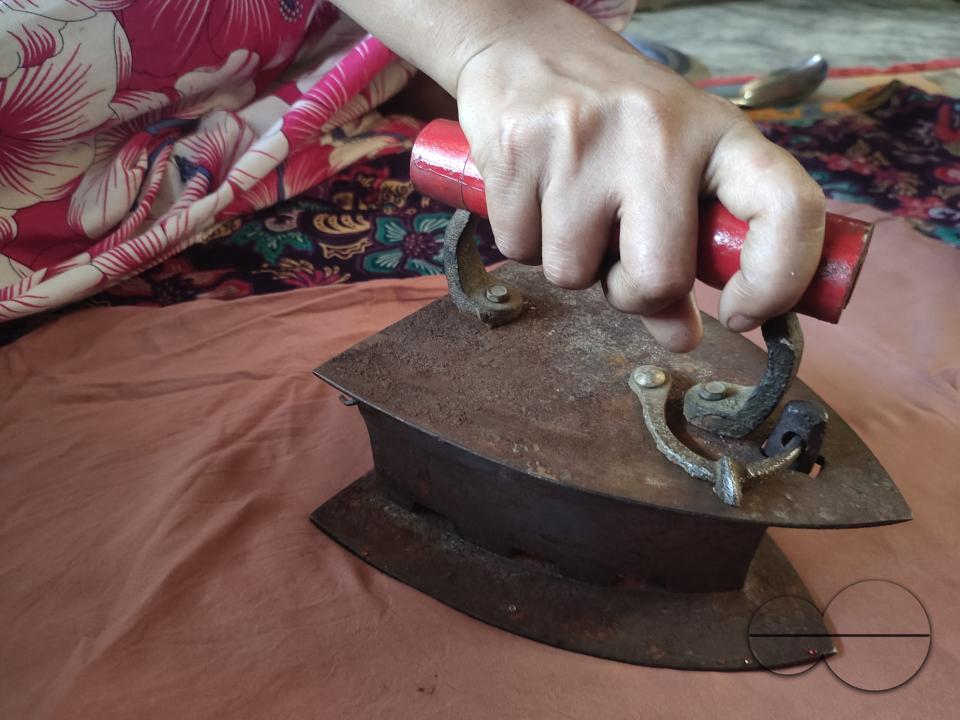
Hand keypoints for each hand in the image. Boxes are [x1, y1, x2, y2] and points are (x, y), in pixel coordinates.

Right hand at [455, 6, 824, 350]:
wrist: (524, 44)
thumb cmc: (613, 116)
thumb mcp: (669, 168)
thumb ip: (682, 254)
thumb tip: (680, 339)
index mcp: (718, 133)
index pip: (788, 207)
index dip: (777, 279)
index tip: (740, 313)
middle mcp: (658, 131)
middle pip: (658, 277)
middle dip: (631, 293)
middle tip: (619, 261)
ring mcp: (583, 137)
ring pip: (572, 274)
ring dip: (568, 262)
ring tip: (569, 207)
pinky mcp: (519, 147)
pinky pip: (519, 248)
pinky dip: (523, 240)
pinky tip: (532, 193)